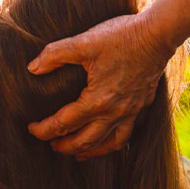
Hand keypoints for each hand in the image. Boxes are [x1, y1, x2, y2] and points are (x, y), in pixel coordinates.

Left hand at [27, 13, 176, 158]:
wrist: (157, 35)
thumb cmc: (121, 36)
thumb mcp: (84, 42)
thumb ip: (55, 54)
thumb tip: (32, 68)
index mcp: (96, 101)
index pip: (63, 124)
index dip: (43, 129)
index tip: (31, 128)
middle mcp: (114, 113)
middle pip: (84, 141)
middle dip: (63, 146)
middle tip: (50, 144)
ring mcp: (130, 112)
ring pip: (106, 144)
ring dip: (88, 151)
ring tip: (76, 153)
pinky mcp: (141, 106)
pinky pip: (125, 135)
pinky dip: (112, 143)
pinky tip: (106, 141)